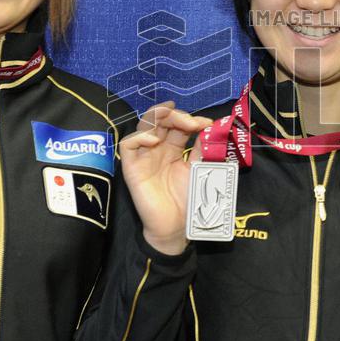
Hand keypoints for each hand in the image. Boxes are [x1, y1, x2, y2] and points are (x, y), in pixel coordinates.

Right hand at [119, 102, 212, 254]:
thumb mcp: (199, 168)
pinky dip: (139, 137)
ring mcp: (144, 156)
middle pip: (160, 120)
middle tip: (191, 122)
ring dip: (158, 116)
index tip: (207, 124)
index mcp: (174, 148)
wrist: (177, 226)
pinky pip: (128, 145)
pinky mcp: (132, 167)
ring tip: (173, 118)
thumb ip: (202, 148)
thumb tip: (211, 126)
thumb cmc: (188, 199)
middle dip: (176, 115)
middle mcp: (158, 149)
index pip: (178, 124)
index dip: (191, 119)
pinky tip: (155, 140)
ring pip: (143, 125)